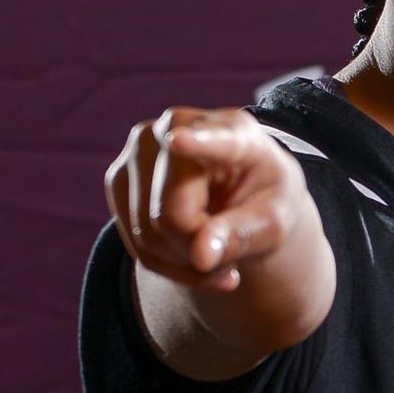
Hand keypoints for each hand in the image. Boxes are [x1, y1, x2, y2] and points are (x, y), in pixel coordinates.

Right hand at [105, 105, 306, 296]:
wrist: (240, 194)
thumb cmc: (264, 202)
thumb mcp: (275, 222)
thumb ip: (242, 237)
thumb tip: (201, 257)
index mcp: (235, 130)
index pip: (213, 138)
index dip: (196, 142)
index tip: (178, 140)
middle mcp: (176, 128)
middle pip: (172, 213)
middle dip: (199, 253)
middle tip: (231, 264)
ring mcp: (139, 150)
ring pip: (147, 233)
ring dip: (184, 264)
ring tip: (215, 255)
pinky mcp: (118, 178)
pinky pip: (134, 243)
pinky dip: (165, 264)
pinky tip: (189, 254)